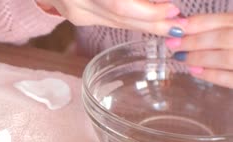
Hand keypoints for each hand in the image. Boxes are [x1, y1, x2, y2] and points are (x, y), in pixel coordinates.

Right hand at [36, 0, 185, 36]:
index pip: (119, 4)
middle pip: (119, 18)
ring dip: (145, 25)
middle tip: (180, 27)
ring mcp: (73, 11)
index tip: (173, 9)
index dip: (148, 10)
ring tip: (170, 25)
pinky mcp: (76, 17)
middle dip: (153, 23)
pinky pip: (108, 20)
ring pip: (115, 23)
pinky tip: (149, 20)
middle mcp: (75, 0)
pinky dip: (131, 20)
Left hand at [166, 13, 232, 88]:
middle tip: (172, 43)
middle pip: (223, 38)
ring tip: (181, 57)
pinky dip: (212, 75)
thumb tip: (189, 26)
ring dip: (200, 57)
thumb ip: (226, 27)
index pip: (223, 20)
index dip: (197, 23)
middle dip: (193, 41)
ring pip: (226, 58)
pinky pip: (231, 79)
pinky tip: (195, 71)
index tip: (175, 26)